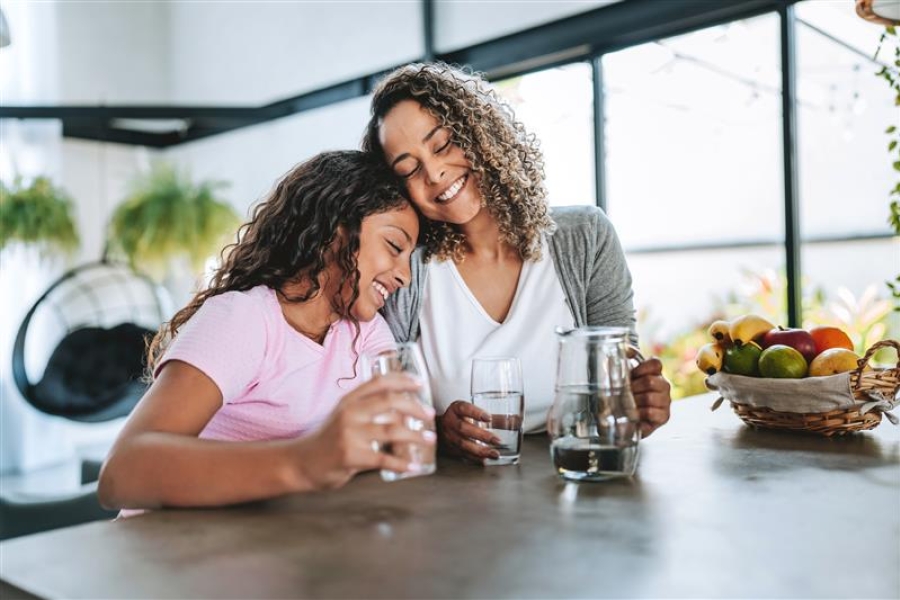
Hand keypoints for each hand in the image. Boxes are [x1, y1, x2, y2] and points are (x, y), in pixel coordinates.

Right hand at [293, 373, 436, 489]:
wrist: (302, 463)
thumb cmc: (329, 440)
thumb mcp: (343, 416)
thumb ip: (366, 408)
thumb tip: (402, 408)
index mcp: (349, 400)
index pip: (379, 382)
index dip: (402, 379)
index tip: (420, 384)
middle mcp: (350, 413)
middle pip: (390, 401)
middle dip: (415, 406)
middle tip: (430, 414)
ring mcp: (350, 434)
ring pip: (392, 430)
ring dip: (416, 435)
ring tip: (429, 439)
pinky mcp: (351, 456)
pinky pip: (384, 459)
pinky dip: (403, 463)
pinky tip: (414, 466)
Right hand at [436, 400, 499, 463]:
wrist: (439, 429)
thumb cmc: (461, 418)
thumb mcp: (474, 413)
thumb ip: (494, 417)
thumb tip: (515, 421)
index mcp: (456, 409)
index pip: (464, 408)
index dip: (475, 413)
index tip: (488, 417)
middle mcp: (450, 422)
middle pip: (463, 428)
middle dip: (481, 435)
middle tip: (497, 440)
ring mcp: (449, 436)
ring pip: (463, 444)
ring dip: (480, 450)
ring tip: (494, 454)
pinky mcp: (450, 448)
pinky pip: (462, 454)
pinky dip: (474, 458)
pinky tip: (485, 460)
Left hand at [630, 357, 670, 437]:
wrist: (625, 418)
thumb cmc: (626, 395)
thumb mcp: (624, 376)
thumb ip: (625, 359)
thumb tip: (626, 349)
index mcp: (655, 373)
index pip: (655, 363)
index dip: (642, 368)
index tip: (632, 375)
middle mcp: (664, 386)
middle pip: (650, 381)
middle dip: (633, 387)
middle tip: (624, 392)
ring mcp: (666, 401)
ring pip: (650, 398)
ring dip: (634, 402)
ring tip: (627, 404)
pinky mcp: (664, 416)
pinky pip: (652, 413)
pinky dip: (639, 414)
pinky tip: (633, 415)